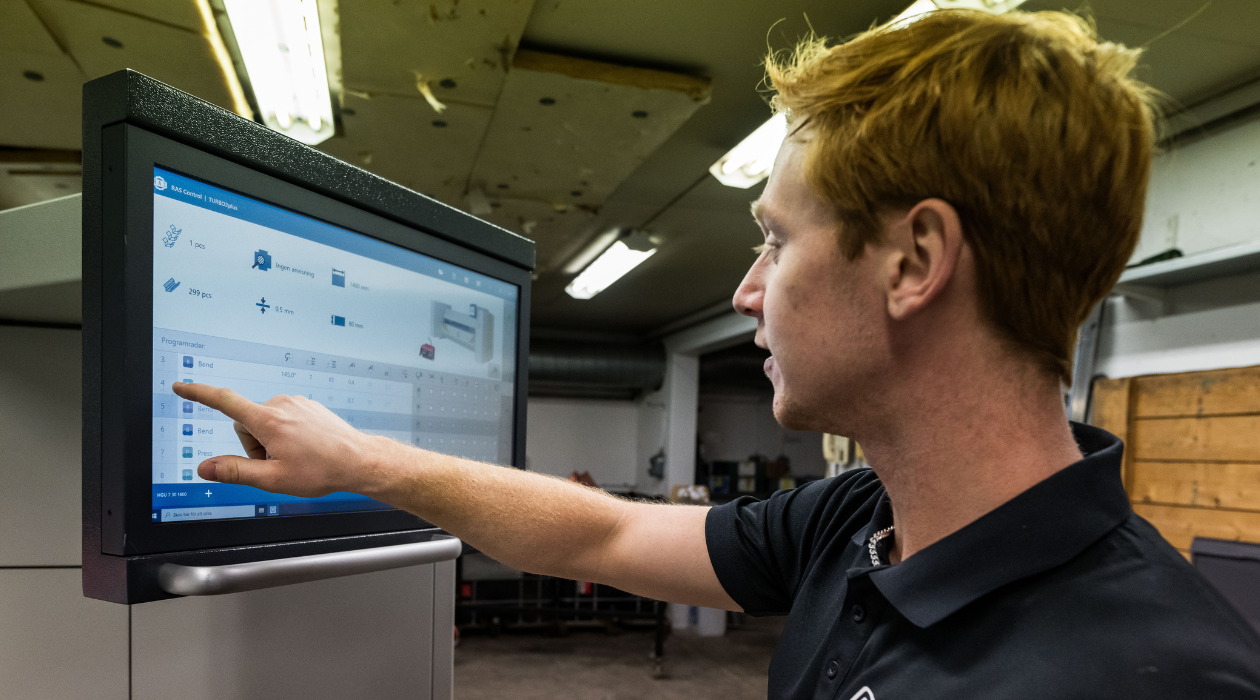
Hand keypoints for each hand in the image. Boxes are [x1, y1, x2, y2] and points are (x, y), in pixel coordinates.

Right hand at [171, 382, 384, 497]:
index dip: (199, 394)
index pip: (224, 401)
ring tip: (294, 457)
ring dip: (269, 440)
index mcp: (268, 420)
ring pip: (264, 422)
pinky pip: (283, 418)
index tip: (181, 387)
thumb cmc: (320, 471)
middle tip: (276, 464)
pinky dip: (285, 434)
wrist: (358, 460)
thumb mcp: (272, 479)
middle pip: (245, 422)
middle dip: (251, 444)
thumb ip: (235, 472)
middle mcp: (280, 404)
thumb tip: (205, 468)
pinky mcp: (307, 406)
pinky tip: (305, 449)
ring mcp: (296, 403)